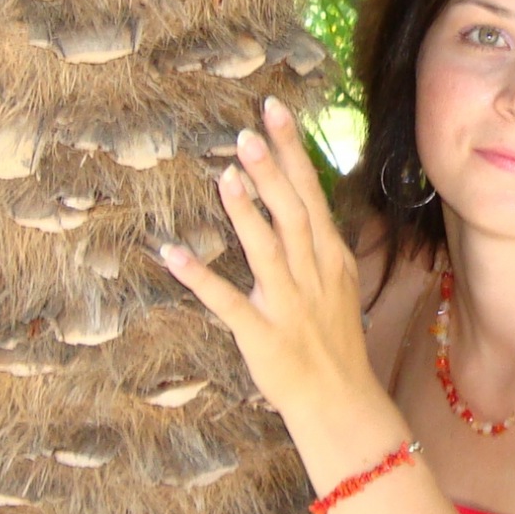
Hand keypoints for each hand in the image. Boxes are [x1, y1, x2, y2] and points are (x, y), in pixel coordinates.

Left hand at [160, 95, 379, 438]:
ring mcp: (288, 306)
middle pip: (293, 214)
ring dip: (246, 213)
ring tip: (224, 174)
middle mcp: (312, 275)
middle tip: (247, 132)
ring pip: (267, 252)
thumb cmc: (334, 341)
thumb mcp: (337, 284)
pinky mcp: (262, 336)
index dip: (292, 152)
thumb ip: (317, 242)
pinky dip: (200, 279)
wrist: (341, 402)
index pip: (311, 194)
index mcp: (330, 258)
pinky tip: (172, 253)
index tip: (274, 111)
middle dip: (272, 171)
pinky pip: (228, 304)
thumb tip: (297, 197)